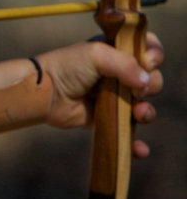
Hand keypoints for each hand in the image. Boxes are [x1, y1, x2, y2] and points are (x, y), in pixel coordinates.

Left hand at [39, 33, 163, 157]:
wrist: (44, 93)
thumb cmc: (67, 67)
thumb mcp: (96, 55)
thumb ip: (126, 64)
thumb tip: (146, 82)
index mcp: (117, 52)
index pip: (148, 49)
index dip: (154, 55)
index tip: (149, 61)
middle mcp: (119, 74)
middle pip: (152, 79)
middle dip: (152, 85)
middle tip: (138, 90)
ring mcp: (115, 97)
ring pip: (144, 106)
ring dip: (147, 112)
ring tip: (138, 113)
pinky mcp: (107, 119)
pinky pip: (128, 132)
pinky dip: (136, 143)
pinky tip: (139, 149)